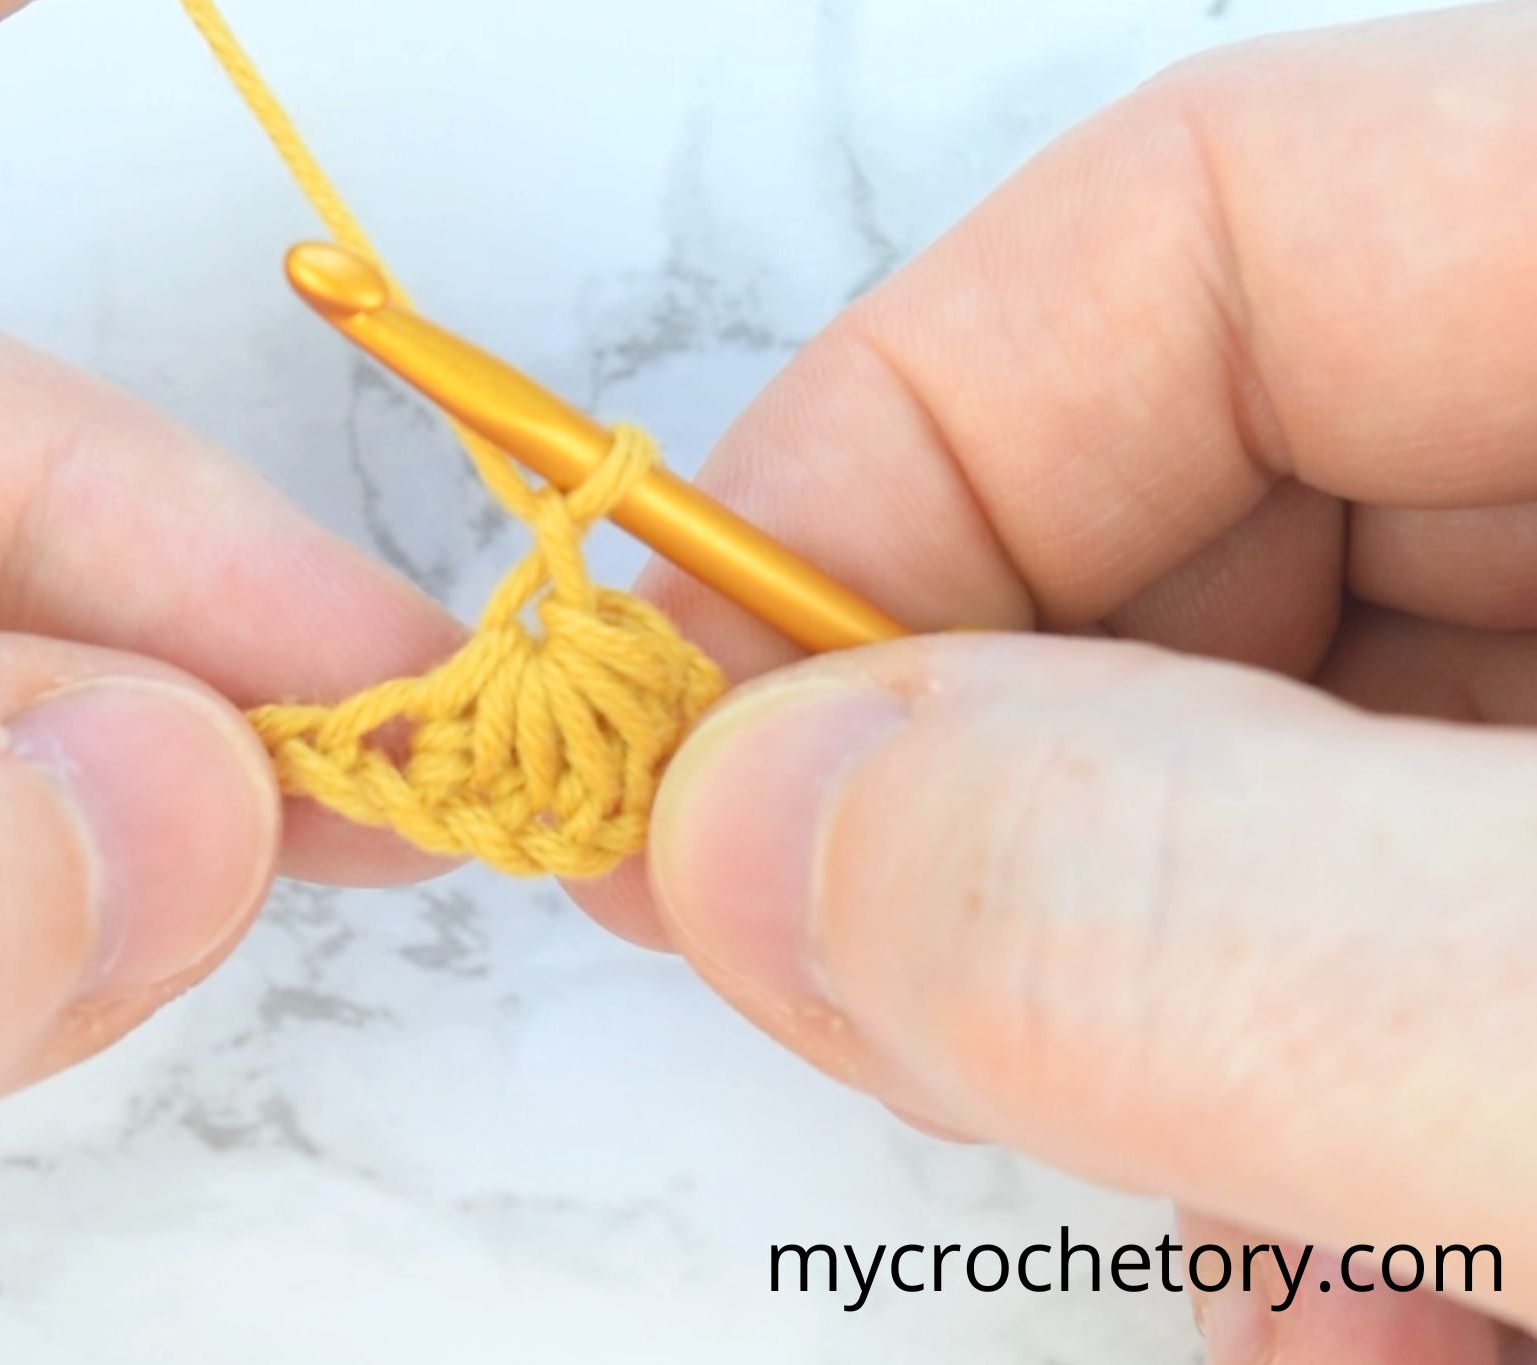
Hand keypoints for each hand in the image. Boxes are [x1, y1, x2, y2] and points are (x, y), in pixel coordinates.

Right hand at [588, 5, 1536, 1360]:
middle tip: (869, 1014)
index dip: (881, 449)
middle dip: (997, 797)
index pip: (1200, 221)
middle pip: (1204, 513)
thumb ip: (1214, 908)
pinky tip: (1399, 1317)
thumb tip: (758, 828)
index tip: (680, 731)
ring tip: (1262, 1275)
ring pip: (1287, 784)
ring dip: (1182, 1041)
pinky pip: (1414, 959)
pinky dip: (1344, 1147)